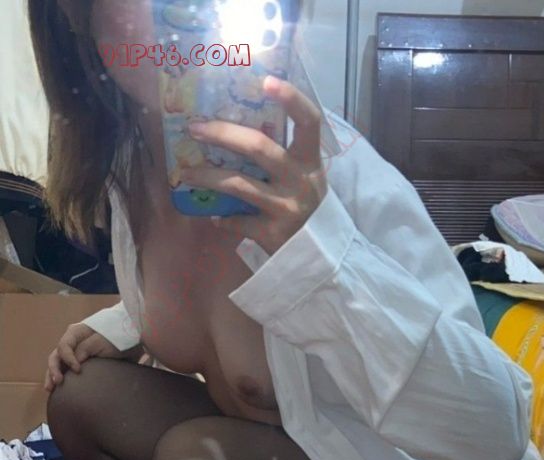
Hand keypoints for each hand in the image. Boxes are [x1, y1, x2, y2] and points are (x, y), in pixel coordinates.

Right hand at [44, 323, 142, 392]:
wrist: (130, 342)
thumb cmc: (117, 338)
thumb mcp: (102, 341)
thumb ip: (86, 348)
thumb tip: (74, 362)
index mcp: (75, 333)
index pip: (63, 346)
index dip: (67, 358)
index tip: (78, 369)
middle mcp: (71, 343)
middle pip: (56, 356)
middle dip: (53, 370)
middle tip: (57, 382)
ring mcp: (74, 354)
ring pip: (58, 365)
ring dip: (52, 377)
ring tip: (50, 390)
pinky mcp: (79, 364)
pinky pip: (66, 372)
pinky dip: (62, 381)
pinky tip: (58, 392)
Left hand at [182, 76, 328, 254]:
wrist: (319, 255)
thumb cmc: (305, 206)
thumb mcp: (303, 177)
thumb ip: (282, 155)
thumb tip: (237, 129)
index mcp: (310, 160)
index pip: (309, 121)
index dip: (291, 98)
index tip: (266, 81)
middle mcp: (300, 180)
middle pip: (259, 147)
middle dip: (222, 134)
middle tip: (195, 128)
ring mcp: (286, 207)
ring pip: (239, 184)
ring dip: (207, 177)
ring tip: (185, 174)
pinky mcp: (272, 233)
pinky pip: (237, 221)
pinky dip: (223, 219)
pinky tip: (215, 218)